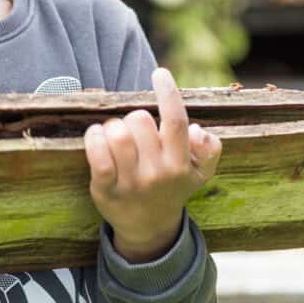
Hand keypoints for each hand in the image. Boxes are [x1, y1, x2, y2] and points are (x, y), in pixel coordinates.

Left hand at [84, 67, 221, 261]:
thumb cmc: (173, 188)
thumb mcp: (201, 173)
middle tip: (133, 128)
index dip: (167, 93)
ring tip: (114, 134)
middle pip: (140, 121)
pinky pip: (97, 155)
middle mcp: (157, 174)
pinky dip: (93, 138)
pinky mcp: (105, 190)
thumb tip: (197, 130)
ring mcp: (131, 184)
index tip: (160, 73)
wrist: (149, 229)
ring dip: (112, 126)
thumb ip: (210, 150)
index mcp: (181, 165)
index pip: (176, 122)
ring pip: (117, 134)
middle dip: (133, 116)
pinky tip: (96, 136)